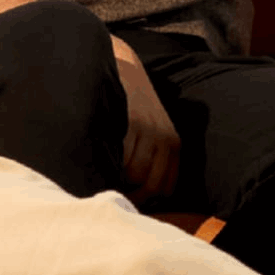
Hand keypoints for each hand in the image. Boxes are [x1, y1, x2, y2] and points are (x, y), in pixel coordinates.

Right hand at [112, 41, 180, 207]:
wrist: (125, 71)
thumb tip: (140, 198)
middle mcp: (166, 139)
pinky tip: (101, 160)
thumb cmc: (133, 110)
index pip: (165, 189)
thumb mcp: (152, 133)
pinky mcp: (133, 122)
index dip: (147, 201)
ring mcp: (150, 130)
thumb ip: (150, 161)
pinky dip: (111, 164)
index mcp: (173, 145)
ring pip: (134, 174)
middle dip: (131, 196)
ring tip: (104, 177)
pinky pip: (122, 156)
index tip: (128, 202)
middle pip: (151, 186)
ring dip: (118, 181)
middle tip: (112, 194)